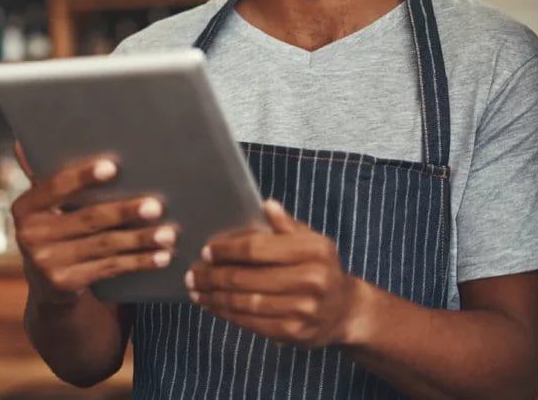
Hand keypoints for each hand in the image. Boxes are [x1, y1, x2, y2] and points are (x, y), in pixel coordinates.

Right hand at [10, 153, 176, 302]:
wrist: (48, 286)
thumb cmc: (56, 230)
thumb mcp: (45, 207)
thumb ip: (46, 179)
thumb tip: (24, 141)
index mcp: (25, 208)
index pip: (55, 187)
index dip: (83, 177)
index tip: (113, 167)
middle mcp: (30, 236)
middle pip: (87, 219)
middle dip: (125, 212)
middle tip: (157, 206)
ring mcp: (47, 263)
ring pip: (104, 246)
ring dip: (140, 239)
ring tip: (169, 233)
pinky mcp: (66, 284)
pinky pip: (110, 268)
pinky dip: (139, 262)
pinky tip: (162, 256)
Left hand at [186, 199, 364, 348]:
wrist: (345, 310)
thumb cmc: (320, 267)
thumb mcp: (310, 240)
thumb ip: (285, 225)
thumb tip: (266, 204)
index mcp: (313, 251)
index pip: (257, 249)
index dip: (227, 250)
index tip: (206, 251)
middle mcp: (312, 280)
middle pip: (247, 278)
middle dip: (213, 276)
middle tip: (192, 274)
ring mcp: (304, 309)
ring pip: (246, 303)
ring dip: (215, 297)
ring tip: (196, 290)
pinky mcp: (294, 332)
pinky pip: (252, 323)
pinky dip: (228, 315)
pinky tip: (214, 307)